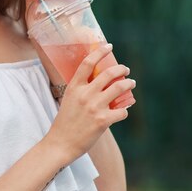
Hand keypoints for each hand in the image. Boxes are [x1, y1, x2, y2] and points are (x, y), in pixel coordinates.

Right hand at [47, 44, 135, 161]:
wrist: (60, 143)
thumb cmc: (64, 122)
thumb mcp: (68, 100)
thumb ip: (81, 90)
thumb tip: (98, 82)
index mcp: (74, 87)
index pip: (88, 63)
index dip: (100, 52)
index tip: (109, 47)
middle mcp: (85, 94)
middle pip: (109, 73)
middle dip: (121, 69)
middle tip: (125, 70)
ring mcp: (95, 107)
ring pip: (120, 88)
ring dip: (128, 84)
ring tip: (131, 83)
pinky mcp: (103, 121)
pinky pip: (122, 111)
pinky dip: (124, 110)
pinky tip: (122, 111)